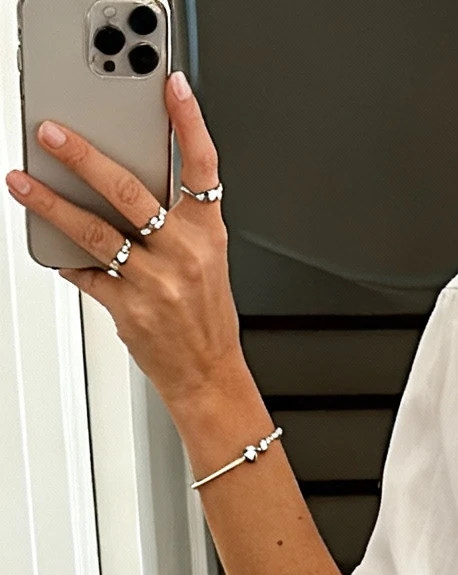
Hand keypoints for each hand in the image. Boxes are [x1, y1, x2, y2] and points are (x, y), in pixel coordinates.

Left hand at [6, 74, 246, 425]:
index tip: (172, 86)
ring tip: (22, 182)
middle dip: (84, 158)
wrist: (209, 378)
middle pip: (129, 192)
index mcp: (206, 235)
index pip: (202, 168)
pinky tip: (48, 244)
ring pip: (96, 232)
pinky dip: (66, 259)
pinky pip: (87, 275)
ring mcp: (154, 283)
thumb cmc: (205, 318)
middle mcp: (182, 255)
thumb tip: (122, 182)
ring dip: (52, 204)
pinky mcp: (129, 310)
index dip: (190, 123)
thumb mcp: (207, 261)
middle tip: (51, 133)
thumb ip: (175, 220)